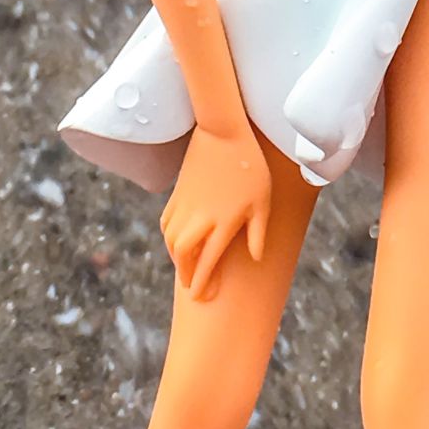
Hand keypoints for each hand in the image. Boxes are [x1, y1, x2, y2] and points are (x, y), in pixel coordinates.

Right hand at [159, 121, 270, 301]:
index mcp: (222, 223)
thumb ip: (258, 232)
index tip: (204, 296)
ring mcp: (185, 205)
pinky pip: (166, 223)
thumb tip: (256, 258)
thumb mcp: (262, 200)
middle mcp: (200, 218)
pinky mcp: (177, 193)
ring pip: (172, 241)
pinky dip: (169, 237)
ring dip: (177, 258)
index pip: (208, 262)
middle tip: (193, 286)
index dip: (204, 283)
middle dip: (187, 275)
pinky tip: (176, 241)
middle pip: (184, 256)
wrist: (223, 132)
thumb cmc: (250, 166)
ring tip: (186, 267)